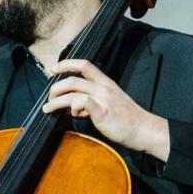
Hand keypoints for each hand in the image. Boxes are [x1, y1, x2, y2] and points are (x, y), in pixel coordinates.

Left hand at [43, 59, 170, 161]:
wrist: (144, 129)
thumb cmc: (128, 119)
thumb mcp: (112, 102)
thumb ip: (93, 100)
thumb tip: (75, 105)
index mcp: (106, 83)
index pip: (84, 65)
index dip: (66, 64)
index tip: (53, 68)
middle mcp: (104, 88)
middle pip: (73, 80)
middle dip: (55, 88)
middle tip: (50, 98)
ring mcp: (103, 99)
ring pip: (73, 92)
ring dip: (55, 101)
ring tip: (48, 108)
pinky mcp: (102, 112)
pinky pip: (82, 103)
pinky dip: (72, 108)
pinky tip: (73, 115)